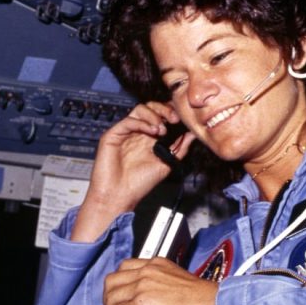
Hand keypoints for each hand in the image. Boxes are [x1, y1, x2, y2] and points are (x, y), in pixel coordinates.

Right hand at [72, 102, 195, 241]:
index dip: (171, 112)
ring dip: (154, 115)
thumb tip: (193, 134)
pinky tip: (152, 131)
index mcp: (149, 137)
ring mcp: (125, 132)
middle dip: (164, 109)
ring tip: (162, 129)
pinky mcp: (112, 135)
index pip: (160, 115)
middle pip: (150, 107)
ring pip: (139, 110)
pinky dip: (142, 122)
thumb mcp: (166, 164)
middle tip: (174, 119)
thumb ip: (179, 148)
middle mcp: (137, 132)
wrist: (119, 196)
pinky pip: (128, 121)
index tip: (182, 119)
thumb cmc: (139, 184)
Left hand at [103, 257, 219, 304]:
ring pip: (110, 298)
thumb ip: (161, 285)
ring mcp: (143, 286)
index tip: (120, 297)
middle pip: (112, 281)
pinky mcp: (142, 304)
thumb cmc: (207, 299)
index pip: (125, 267)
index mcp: (157, 263)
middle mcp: (148, 270)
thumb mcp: (180, 281)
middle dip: (109, 299)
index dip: (118, 285)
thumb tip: (150, 302)